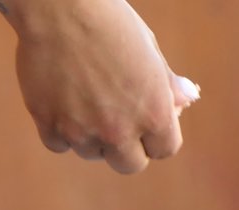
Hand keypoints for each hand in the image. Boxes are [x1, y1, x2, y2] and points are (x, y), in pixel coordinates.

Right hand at [0, 0, 198, 173]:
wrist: (60, 6)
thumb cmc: (110, 21)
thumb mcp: (149, 50)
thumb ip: (168, 82)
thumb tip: (189, 98)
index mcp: (154, 113)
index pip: (164, 150)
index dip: (155, 137)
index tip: (144, 123)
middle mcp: (120, 130)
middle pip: (129, 164)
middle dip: (126, 147)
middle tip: (114, 119)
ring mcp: (82, 130)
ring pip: (91, 153)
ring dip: (91, 135)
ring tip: (84, 99)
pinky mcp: (49, 124)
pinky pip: (59, 144)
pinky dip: (60, 129)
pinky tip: (61, 101)